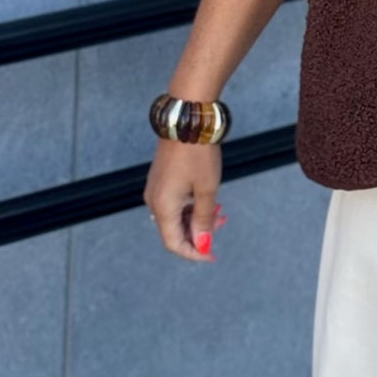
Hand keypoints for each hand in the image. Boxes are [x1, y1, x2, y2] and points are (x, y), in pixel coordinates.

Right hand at [143, 138, 227, 261]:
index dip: (193, 253)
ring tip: (219, 211)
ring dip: (195, 220)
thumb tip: (203, 244)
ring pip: (174, 218)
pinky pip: (173, 204)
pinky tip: (207, 202)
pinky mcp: (160, 180)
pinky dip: (189, 209)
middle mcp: (154, 201)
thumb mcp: (207, 190)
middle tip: (222, 224)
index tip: (212, 254)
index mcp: (163, 207)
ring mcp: (155, 190)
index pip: (173, 243)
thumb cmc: (198, 155)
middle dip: (198, 235)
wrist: (188, 122)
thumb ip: (204, 220)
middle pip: (173, 232)